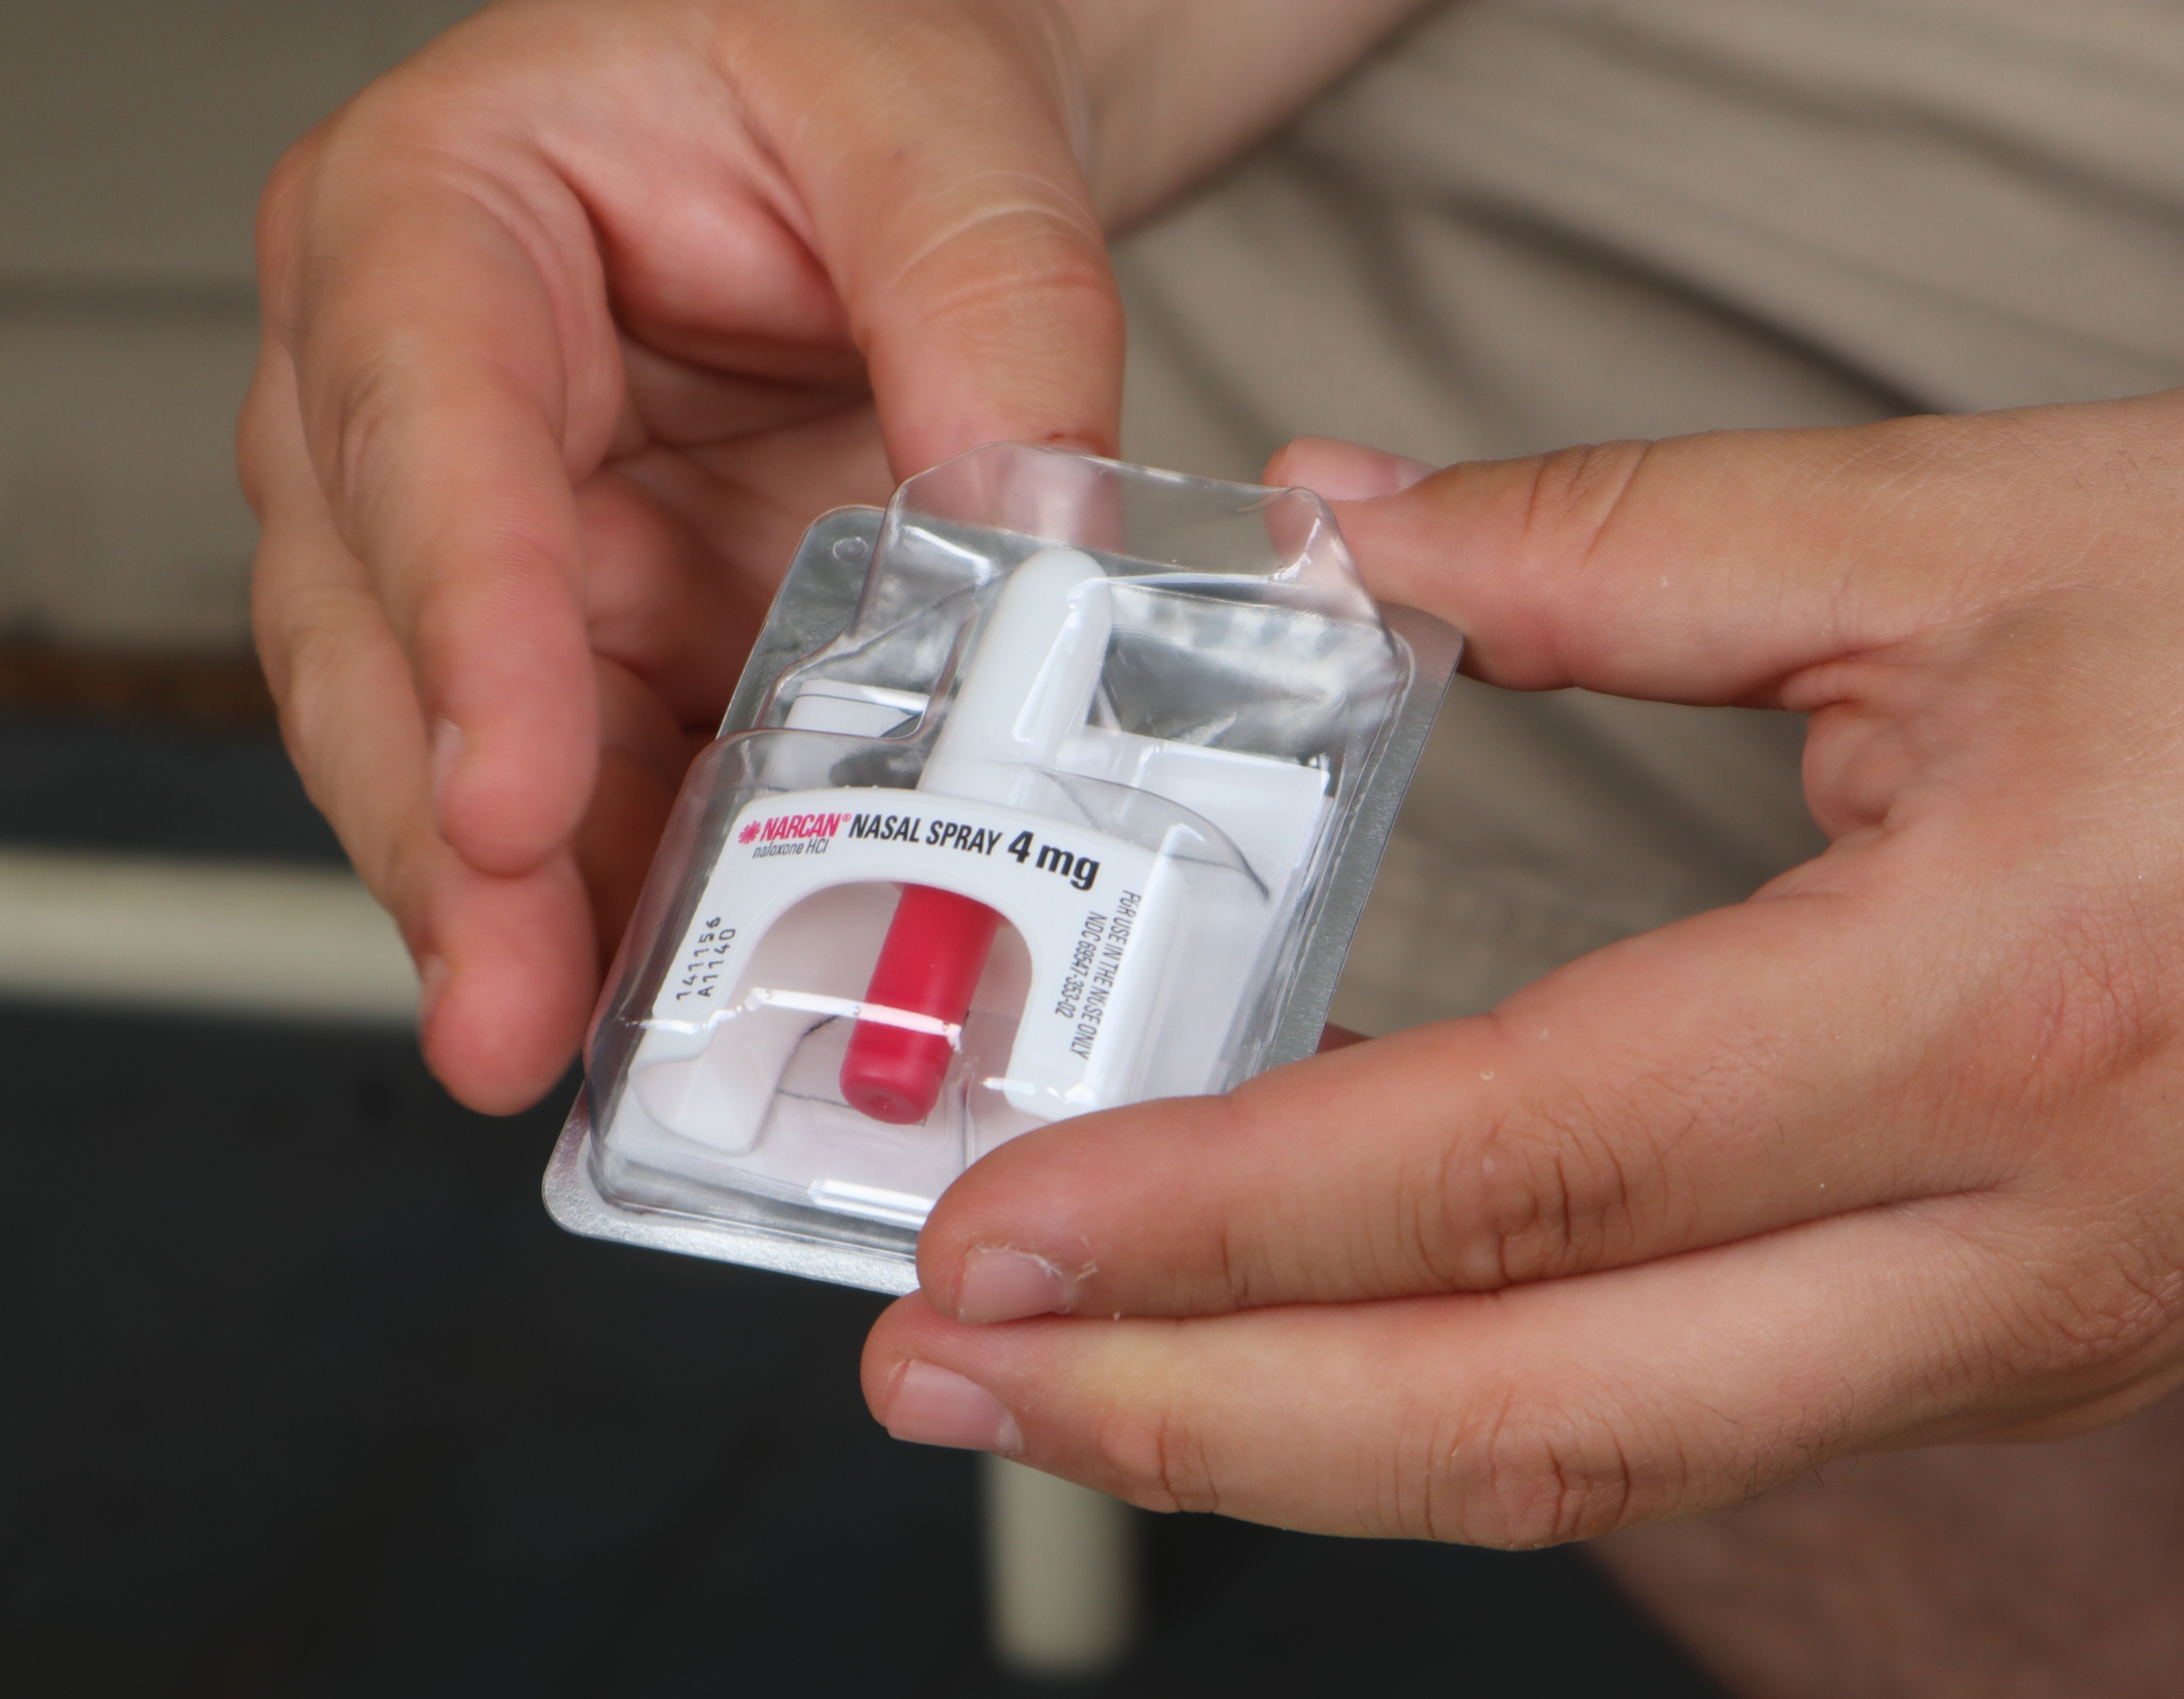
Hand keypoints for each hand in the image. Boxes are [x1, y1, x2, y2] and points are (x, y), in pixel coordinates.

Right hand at [239, 0, 1426, 1114]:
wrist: (883, 133)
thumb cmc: (853, 71)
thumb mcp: (939, 134)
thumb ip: (990, 308)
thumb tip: (1029, 531)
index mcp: (438, 224)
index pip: (425, 433)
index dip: (465, 624)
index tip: (511, 795)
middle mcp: (418, 401)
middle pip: (382, 634)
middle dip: (448, 840)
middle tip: (515, 1008)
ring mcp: (502, 538)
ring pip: (449, 746)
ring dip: (510, 911)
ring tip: (565, 1054)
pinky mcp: (593, 634)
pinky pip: (579, 784)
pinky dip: (613, 896)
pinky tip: (656, 997)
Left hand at [864, 378, 2183, 1545]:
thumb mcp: (1978, 537)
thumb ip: (1619, 542)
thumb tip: (1341, 531)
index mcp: (1987, 1018)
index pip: (1503, 1171)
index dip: (1216, 1219)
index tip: (992, 1232)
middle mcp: (2006, 1247)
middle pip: (1525, 1417)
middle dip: (1196, 1425)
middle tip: (941, 1385)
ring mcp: (2018, 1330)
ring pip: (1597, 1457)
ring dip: (1298, 1435)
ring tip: (1066, 1387)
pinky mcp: (2010, 1331)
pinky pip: (1684, 1413)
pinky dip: (1455, 1394)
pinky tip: (1301, 1338)